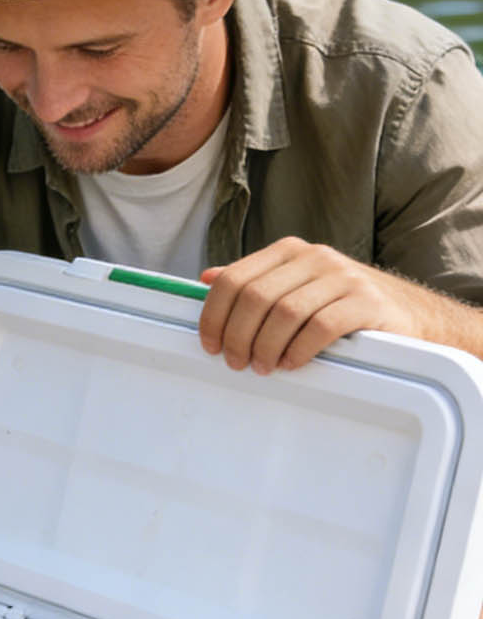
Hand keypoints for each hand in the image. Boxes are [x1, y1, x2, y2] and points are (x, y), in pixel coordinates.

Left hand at [198, 237, 431, 372]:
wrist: (409, 316)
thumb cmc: (343, 306)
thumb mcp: (298, 286)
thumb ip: (256, 281)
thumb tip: (208, 278)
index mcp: (289, 252)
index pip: (234, 278)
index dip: (214, 315)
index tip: (210, 344)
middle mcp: (315, 258)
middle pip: (255, 297)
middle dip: (237, 336)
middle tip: (236, 363)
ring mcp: (343, 277)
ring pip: (284, 313)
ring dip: (265, 347)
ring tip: (263, 367)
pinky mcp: (366, 302)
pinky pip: (320, 327)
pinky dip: (299, 351)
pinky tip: (292, 364)